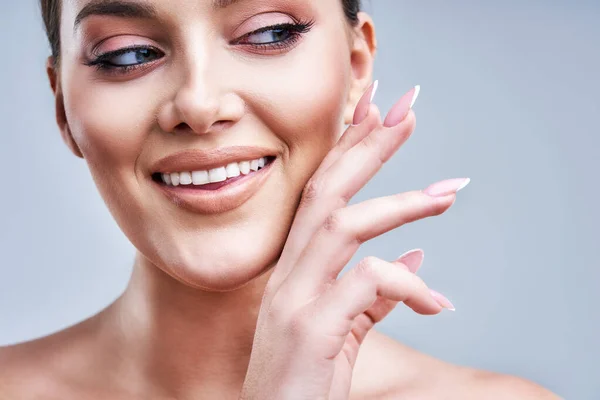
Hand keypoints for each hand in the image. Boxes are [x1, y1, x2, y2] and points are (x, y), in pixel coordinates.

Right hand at [239, 84, 468, 399]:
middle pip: (326, 190)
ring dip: (400, 203)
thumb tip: (416, 255)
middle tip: (407, 108)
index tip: (375, 111)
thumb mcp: (344, 328)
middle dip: (368, 145)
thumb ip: (375, 293)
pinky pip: (368, 282)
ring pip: (344, 223)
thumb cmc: (306, 381)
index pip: (320, 192)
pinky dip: (409, 283)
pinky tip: (439, 303)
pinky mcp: (311, 327)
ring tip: (449, 195)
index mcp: (294, 268)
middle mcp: (288, 273)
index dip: (347, 148)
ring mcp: (294, 297)